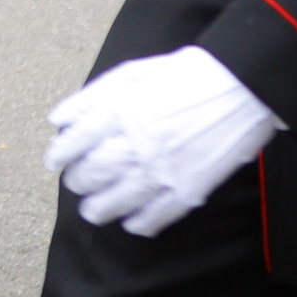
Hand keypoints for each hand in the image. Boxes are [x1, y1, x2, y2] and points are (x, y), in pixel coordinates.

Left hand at [44, 47, 283, 236]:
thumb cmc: (184, 74)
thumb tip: (58, 121)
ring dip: (98, 209)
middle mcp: (138, 144)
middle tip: (76, 183)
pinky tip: (131, 222)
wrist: (242, 87)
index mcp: (122, 112)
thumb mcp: (132, 73)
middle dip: (78, 182)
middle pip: (93, 174)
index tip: (54, 162)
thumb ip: (91, 97)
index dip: (59, 155)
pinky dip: (139, 223)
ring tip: (92, 211)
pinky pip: (157, 216)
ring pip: (118, 201)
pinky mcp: (190, 189)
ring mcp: (164, 170)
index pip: (75, 143)